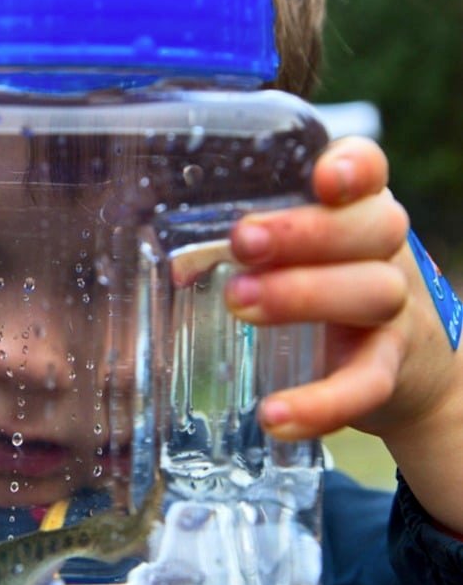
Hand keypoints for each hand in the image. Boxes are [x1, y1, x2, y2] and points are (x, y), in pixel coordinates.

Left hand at [221, 136, 462, 529]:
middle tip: (243, 242)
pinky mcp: (389, 370)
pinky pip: (363, 385)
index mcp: (356, 214)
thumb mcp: (302, 260)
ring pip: (371, 293)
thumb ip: (252, 254)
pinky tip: (275, 416)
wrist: (409, 370)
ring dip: (303, 296)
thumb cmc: (330, 292)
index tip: (322, 177)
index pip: (369, 174)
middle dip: (304, 232)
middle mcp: (384, 254)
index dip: (353, 169)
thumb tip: (174, 268)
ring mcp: (393, 312)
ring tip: (238, 304)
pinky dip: (321, 403)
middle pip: (370, 227)